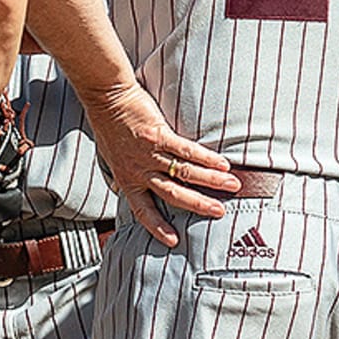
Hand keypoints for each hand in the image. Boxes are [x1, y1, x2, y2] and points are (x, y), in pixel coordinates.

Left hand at [84, 82, 239, 246]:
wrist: (106, 97)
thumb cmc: (109, 125)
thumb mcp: (112, 157)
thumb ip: (124, 173)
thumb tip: (122, 186)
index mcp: (127, 179)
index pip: (142, 210)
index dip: (157, 226)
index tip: (173, 242)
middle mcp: (138, 170)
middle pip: (173, 194)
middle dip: (198, 205)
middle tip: (219, 213)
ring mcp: (149, 153)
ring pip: (184, 173)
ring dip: (211, 181)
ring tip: (232, 185)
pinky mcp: (158, 135)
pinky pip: (186, 151)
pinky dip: (206, 159)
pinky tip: (222, 164)